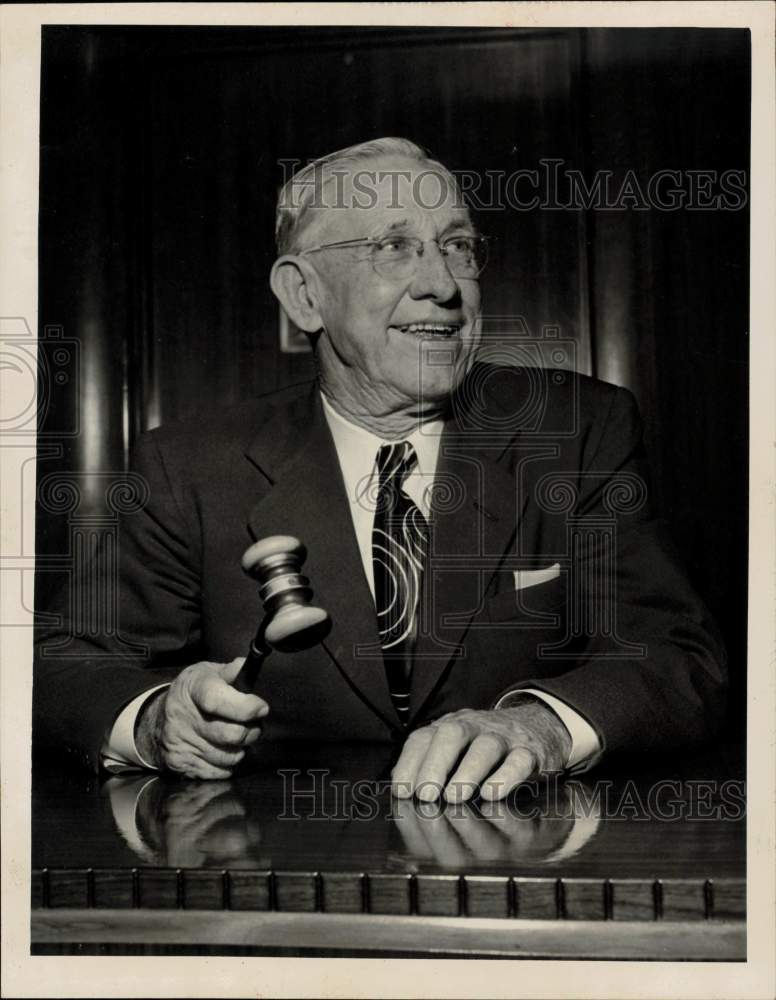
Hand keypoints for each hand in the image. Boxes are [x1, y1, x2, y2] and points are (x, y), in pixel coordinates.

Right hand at [136, 658, 267, 778]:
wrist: (159, 717)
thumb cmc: (194, 692)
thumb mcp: (209, 672)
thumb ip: (232, 671)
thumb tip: (247, 666)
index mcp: (192, 688)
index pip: (217, 700)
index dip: (245, 707)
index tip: (261, 708)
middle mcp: (183, 717)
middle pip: (230, 735)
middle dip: (251, 731)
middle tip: (253, 724)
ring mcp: (180, 743)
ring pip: (229, 757)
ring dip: (240, 748)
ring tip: (236, 736)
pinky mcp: (180, 764)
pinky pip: (219, 772)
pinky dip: (227, 763)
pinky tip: (222, 749)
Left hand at [391, 698, 571, 802]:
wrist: (540, 726)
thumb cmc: (486, 747)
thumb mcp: (457, 750)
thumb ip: (431, 765)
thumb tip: (403, 792)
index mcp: (451, 728)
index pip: (423, 738)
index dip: (409, 763)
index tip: (402, 790)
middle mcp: (475, 727)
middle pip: (452, 734)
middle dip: (435, 764)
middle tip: (426, 795)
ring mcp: (505, 738)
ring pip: (486, 747)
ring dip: (467, 772)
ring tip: (454, 797)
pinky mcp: (531, 753)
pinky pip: (520, 760)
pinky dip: (506, 777)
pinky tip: (492, 794)